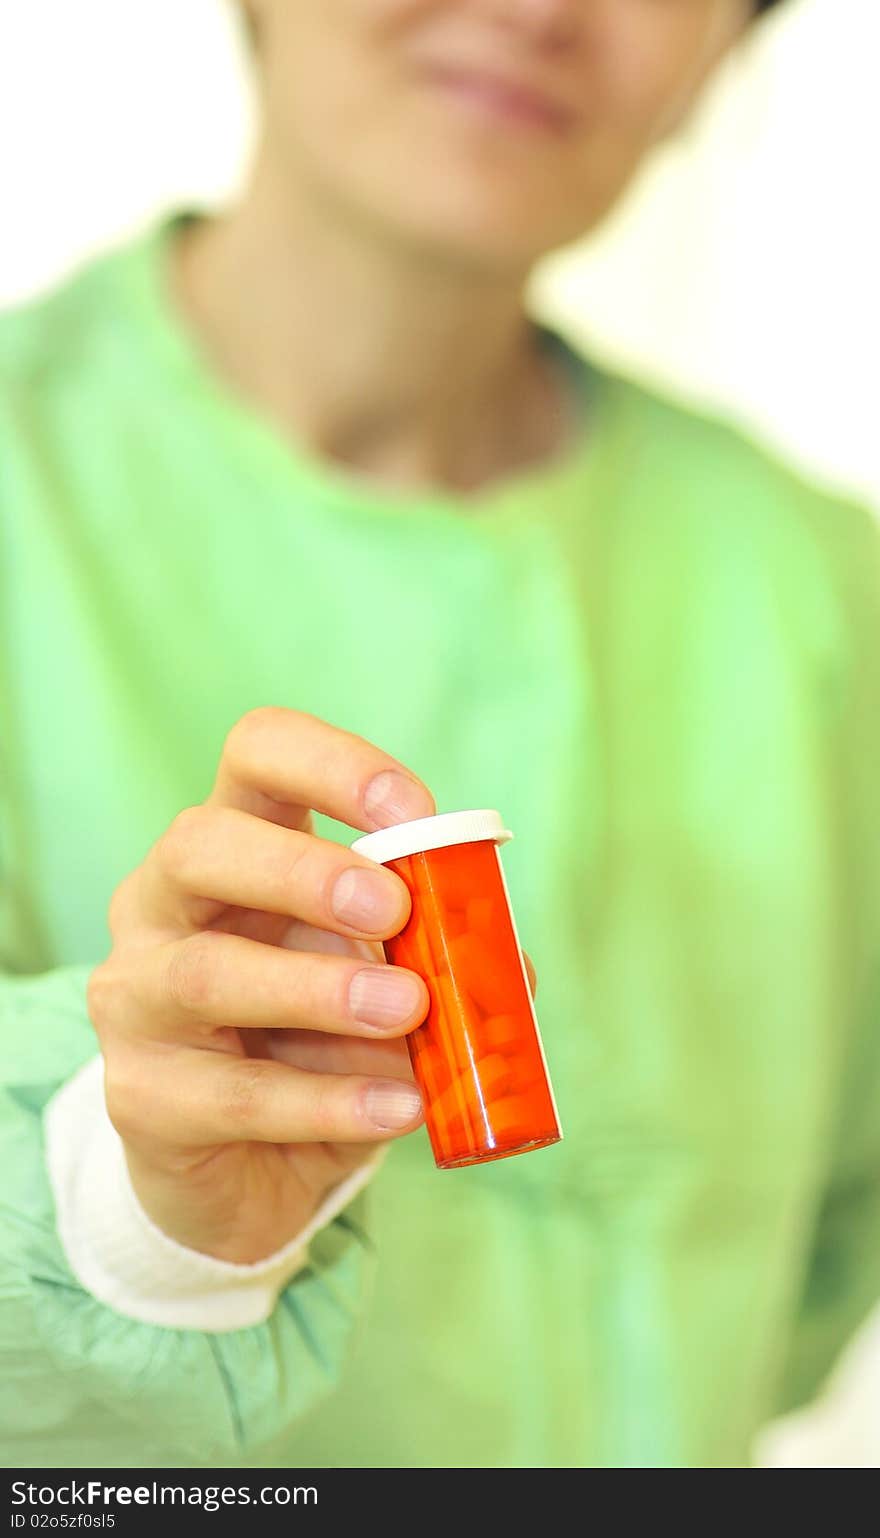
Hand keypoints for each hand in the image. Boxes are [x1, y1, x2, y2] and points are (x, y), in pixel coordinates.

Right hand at [87, 707, 440, 1263]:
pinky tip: (400, 1106)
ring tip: (408, 1011)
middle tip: (394, 911)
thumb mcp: (383, 982)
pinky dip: (327, 1101)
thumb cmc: (318, 1045)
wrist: (244, 1175)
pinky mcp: (138, 1096)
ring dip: (320, 990)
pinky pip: (233, 1094)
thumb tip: (505, 962)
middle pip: (202, 845)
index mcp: (232, 845)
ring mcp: (134, 997)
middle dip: (303, 872)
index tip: (415, 812)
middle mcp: (161, 903)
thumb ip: (437, 959)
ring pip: (207, 973)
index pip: (257, 756)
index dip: (331, 765)